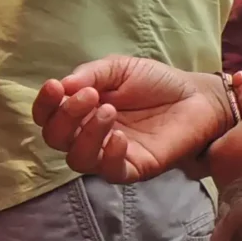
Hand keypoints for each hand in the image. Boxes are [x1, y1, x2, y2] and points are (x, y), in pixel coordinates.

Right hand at [31, 55, 229, 182]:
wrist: (197, 96)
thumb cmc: (156, 82)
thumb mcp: (120, 68)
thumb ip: (91, 74)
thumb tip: (62, 86)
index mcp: (81, 111)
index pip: (48, 117)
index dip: (44, 105)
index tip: (55, 87)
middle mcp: (89, 135)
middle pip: (55, 139)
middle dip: (65, 116)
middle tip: (89, 96)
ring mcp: (110, 154)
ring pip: (77, 159)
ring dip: (86, 134)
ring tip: (109, 111)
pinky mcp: (134, 169)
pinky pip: (110, 172)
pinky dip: (109, 154)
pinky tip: (121, 136)